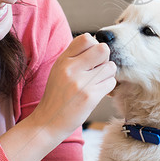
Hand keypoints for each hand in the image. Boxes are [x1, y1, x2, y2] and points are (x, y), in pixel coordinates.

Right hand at [0, 33, 115, 160]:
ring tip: (97, 83)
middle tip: (98, 70)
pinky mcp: (90, 97)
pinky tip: (97, 92)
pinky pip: (111, 83)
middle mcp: (71, 68)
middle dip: (104, 59)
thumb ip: (74, 57)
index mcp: (63, 60)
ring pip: (110, 67)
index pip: (87, 38)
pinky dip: (108, 87)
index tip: (91, 58)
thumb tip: (96, 44)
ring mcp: (81, 82)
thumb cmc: (57, 96)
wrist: (48, 122)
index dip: (94, 46)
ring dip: (107, 75)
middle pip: (103, 49)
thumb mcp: (59, 71)